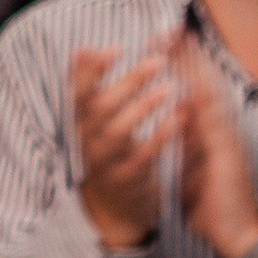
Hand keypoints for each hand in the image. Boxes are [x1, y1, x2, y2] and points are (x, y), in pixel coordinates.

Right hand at [69, 42, 173, 248]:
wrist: (113, 209)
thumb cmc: (110, 152)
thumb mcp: (95, 121)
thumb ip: (92, 87)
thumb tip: (83, 48)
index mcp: (83, 123)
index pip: (79, 93)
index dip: (89, 71)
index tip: (111, 49)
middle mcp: (90, 140)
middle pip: (100, 108)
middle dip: (127, 82)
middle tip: (157, 60)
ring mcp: (107, 160)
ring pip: (118, 131)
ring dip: (143, 107)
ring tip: (168, 88)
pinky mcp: (129, 178)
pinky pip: (142, 156)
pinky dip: (159, 136)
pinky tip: (178, 118)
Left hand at [172, 46, 257, 257]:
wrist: (235, 232)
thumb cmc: (213, 199)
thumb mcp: (192, 160)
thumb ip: (185, 136)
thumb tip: (176, 114)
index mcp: (205, 129)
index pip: (189, 89)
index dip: (175, 64)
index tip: (158, 39)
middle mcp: (217, 128)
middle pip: (200, 83)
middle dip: (184, 55)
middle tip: (167, 26)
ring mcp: (224, 138)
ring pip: (208, 95)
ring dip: (193, 69)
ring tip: (179, 43)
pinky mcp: (226, 155)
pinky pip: (212, 127)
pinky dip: (201, 106)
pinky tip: (190, 88)